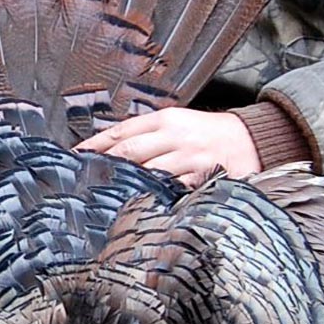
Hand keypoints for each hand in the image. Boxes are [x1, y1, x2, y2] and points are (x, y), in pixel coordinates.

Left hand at [76, 107, 261, 182]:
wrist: (249, 139)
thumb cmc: (207, 134)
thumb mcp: (177, 123)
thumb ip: (147, 135)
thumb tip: (110, 150)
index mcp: (165, 119)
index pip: (121, 131)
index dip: (95, 145)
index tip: (74, 156)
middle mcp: (174, 135)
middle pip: (129, 152)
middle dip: (103, 166)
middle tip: (81, 179)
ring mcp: (188, 157)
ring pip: (148, 171)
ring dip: (125, 183)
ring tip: (103, 195)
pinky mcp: (202, 176)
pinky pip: (173, 188)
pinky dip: (156, 196)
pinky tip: (139, 204)